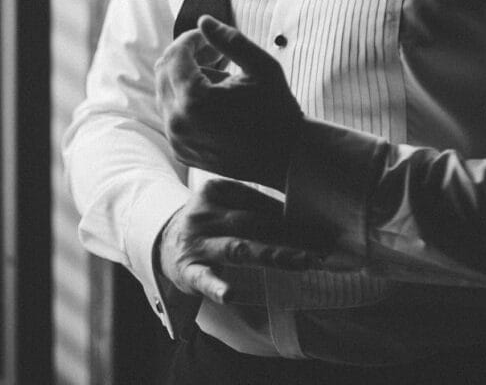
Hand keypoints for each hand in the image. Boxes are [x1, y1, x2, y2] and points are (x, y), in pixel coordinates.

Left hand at [156, 15, 303, 188]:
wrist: (287, 156)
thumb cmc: (277, 108)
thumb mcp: (262, 66)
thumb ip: (230, 40)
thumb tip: (203, 21)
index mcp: (195, 100)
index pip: (175, 54)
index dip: (191, 39)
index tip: (210, 38)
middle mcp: (179, 122)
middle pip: (164, 72)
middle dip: (185, 56)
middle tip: (214, 53)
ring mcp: (178, 140)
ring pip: (165, 93)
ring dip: (185, 76)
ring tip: (219, 74)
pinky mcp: (182, 151)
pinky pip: (172, 115)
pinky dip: (186, 100)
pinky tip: (215, 98)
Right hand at [157, 177, 318, 303]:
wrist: (161, 242)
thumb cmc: (208, 222)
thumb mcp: (224, 203)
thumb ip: (255, 204)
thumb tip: (306, 213)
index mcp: (218, 190)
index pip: (260, 201)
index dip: (291, 216)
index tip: (322, 228)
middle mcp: (206, 213)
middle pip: (254, 224)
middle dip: (291, 236)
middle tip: (323, 248)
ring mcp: (197, 242)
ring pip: (238, 248)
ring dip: (273, 255)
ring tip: (302, 262)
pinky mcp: (187, 270)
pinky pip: (203, 278)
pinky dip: (216, 286)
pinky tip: (231, 294)